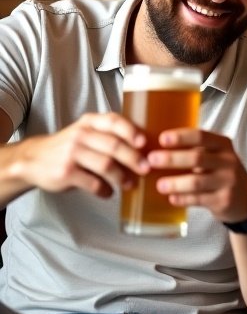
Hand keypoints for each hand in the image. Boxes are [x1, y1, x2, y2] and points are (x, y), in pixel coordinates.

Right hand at [15, 112, 148, 197]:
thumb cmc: (70, 147)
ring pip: (106, 165)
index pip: (113, 121)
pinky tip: (108, 192)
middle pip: (114, 146)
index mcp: (89, 122)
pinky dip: (105, 190)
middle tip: (146, 169)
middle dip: (134, 158)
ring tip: (129, 184)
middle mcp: (80, 135)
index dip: (131, 131)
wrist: (32, 160)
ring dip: (122, 177)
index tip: (144, 143)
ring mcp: (71, 153)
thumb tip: (145, 150)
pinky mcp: (65, 173)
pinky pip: (93, 183)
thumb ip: (109, 136)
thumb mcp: (86, 133)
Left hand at [143, 127, 246, 222]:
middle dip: (172, 159)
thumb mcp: (216, 156)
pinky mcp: (223, 201)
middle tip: (151, 160)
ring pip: (197, 182)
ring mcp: (227, 182)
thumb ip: (195, 150)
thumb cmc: (221, 172)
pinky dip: (182, 199)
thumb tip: (156, 148)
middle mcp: (228, 161)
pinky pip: (198, 199)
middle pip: (197, 158)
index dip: (181, 137)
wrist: (246, 198)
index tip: (162, 138)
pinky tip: (172, 198)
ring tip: (159, 185)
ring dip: (175, 183)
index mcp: (223, 145)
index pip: (202, 136)